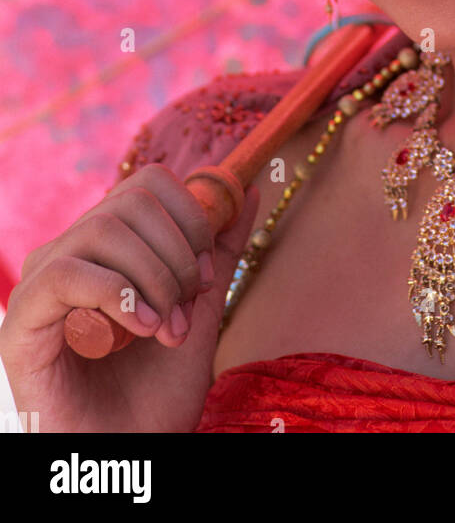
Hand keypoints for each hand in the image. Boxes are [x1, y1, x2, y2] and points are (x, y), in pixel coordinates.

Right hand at [0, 165, 260, 432]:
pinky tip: (141, 329)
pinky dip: (117, 294)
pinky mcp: (23, 319)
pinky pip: (67, 272)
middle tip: (185, 312)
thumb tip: (247, 189)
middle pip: (131, 201)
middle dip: (175, 255)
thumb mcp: (200, 309)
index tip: (205, 276)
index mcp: (106, 245)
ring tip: (164, 331)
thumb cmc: (157, 392)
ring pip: (103, 229)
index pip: (148, 183)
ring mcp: (42, 282)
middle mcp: (69, 252)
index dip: (190, 219)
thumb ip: (220, 250)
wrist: (130, 454)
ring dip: (152, 279)